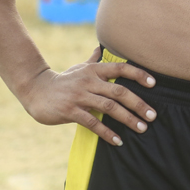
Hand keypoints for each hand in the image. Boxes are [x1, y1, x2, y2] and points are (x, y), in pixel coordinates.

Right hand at [18, 46, 156, 146]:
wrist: (35, 90)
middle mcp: (89, 81)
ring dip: (128, 119)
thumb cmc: (63, 80)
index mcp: (94, 70)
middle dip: (139, 104)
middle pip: (119, 91)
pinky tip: (118, 141)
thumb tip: (101, 47)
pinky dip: (107, 133)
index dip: (138, 74)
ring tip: (141, 128)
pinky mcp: (70, 111)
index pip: (121, 68)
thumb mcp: (79, 68)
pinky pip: (93, 123)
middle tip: (153, 115)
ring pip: (109, 107)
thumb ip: (93, 60)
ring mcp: (80, 96)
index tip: (154, 84)